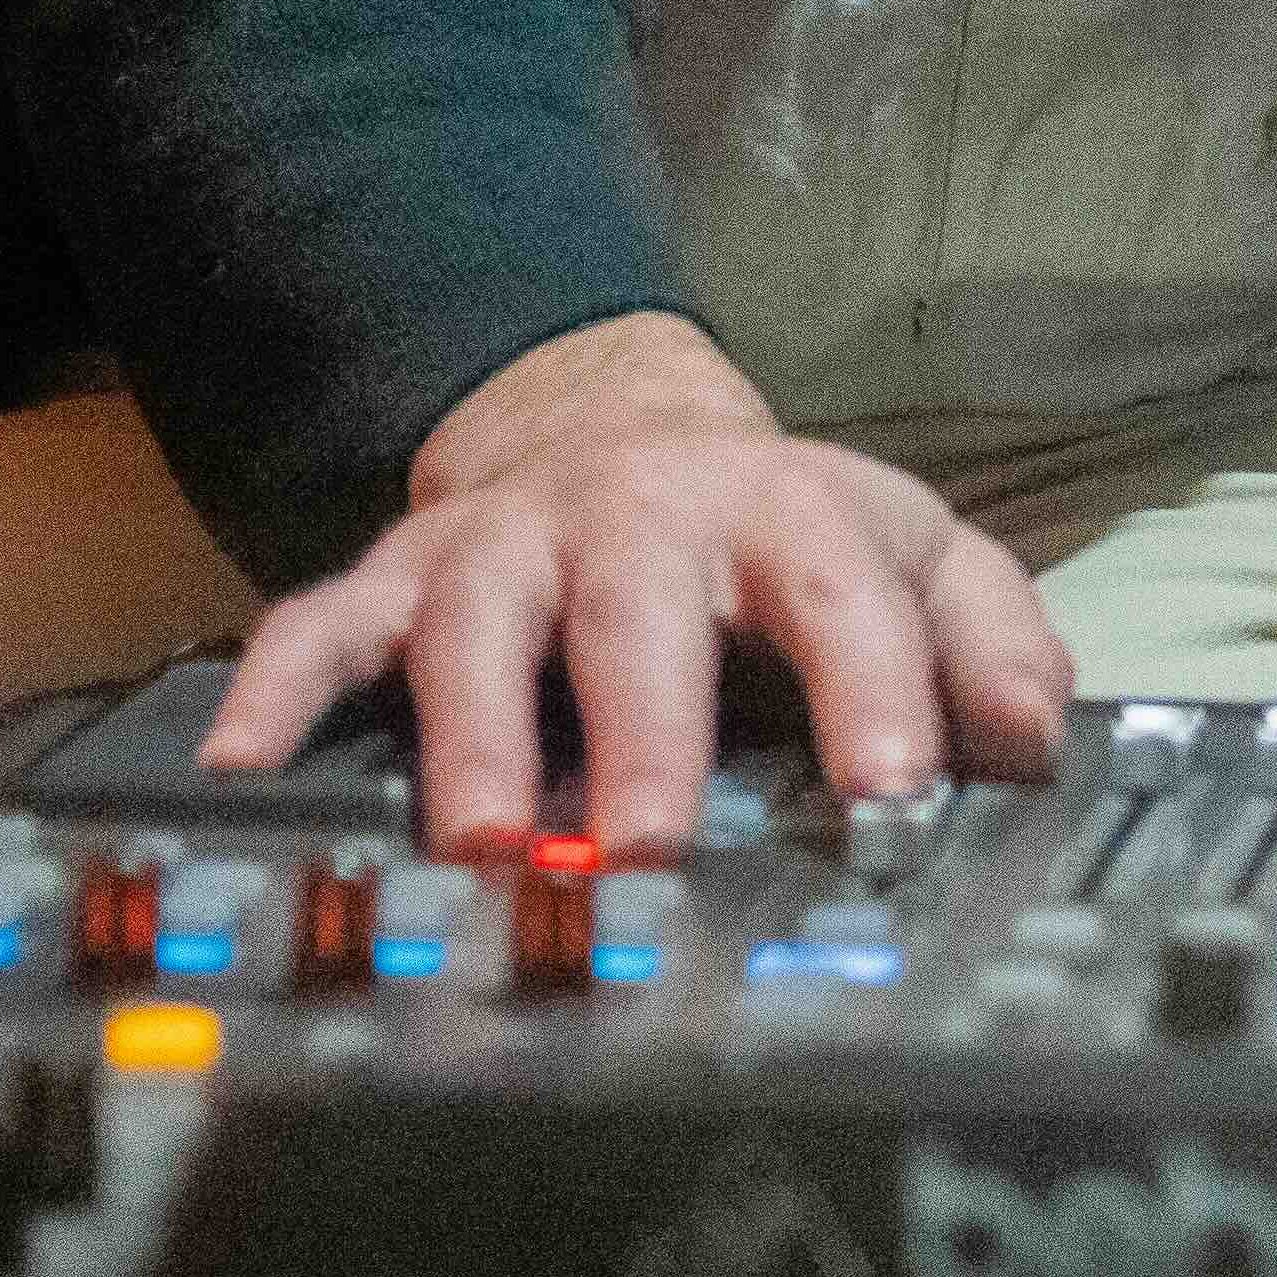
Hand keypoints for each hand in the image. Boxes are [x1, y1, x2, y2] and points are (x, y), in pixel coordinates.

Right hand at [192, 310, 1072, 859]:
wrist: (617, 429)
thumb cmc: (777, 535)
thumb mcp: (911, 558)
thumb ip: (989, 645)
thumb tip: (1036, 743)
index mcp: (786, 517)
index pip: (849, 600)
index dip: (879, 691)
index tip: (892, 792)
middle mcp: (638, 523)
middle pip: (645, 619)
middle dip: (648, 734)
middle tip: (649, 846)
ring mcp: (505, 550)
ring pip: (481, 631)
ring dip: (473, 736)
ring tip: (480, 842)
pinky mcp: (393, 581)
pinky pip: (317, 631)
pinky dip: (275, 690)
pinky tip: (241, 761)